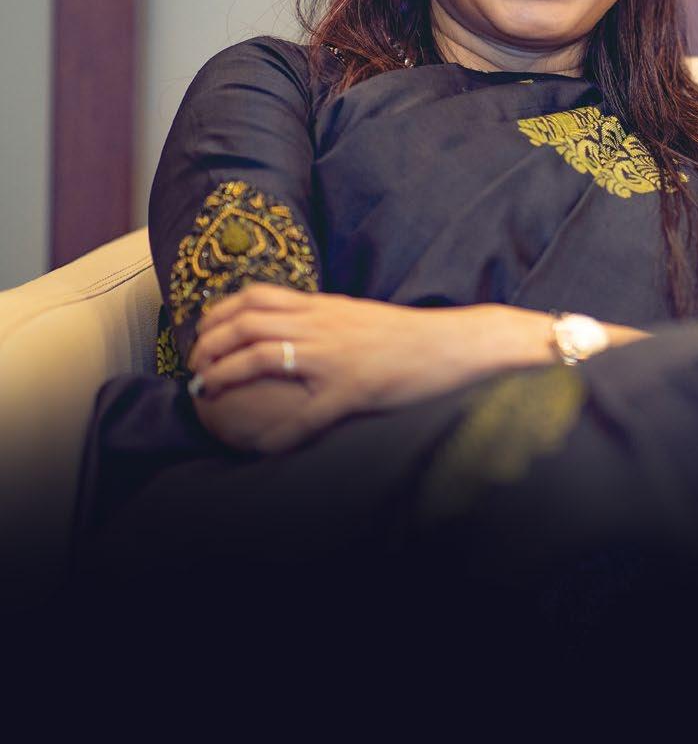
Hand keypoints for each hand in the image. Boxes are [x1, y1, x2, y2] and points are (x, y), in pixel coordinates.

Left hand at [186, 285, 513, 453]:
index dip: (220, 311)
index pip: (257, 295)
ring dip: (225, 372)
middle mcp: (322, 325)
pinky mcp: (352, 389)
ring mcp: (333, 356)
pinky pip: (307, 415)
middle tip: (195, 365)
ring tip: (207, 389)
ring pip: (261, 354)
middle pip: (246, 321)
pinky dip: (279, 434)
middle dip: (209, 342)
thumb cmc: (414, 337)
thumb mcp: (362, 319)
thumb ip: (328, 323)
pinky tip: (262, 448)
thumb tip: (300, 334)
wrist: (456, 344)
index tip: (204, 330)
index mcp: (324, 307)